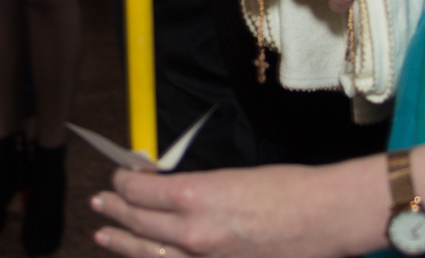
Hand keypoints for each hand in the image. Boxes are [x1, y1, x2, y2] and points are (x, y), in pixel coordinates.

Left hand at [91, 163, 375, 257]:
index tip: (118, 177)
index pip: (138, 190)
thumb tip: (164, 189)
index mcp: (193, 196)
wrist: (324, 218)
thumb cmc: (285, 189)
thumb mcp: (228, 176)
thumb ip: (191, 188)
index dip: (122, 182)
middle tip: (100, 203)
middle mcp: (191, 233)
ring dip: (122, 243)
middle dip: (114, 210)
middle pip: (137, 222)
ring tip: (104, 235)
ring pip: (148, 254)